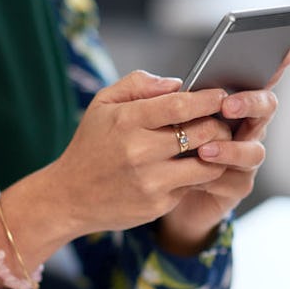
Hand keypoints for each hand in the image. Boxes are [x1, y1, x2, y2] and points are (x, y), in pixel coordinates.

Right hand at [44, 70, 231, 233]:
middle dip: (218, 124)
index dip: (208, 99)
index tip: (220, 96)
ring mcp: (150, 181)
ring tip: (211, 145)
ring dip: (216, 153)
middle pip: (202, 133)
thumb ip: (138, 84)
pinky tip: (191, 167)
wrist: (68, 197)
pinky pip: (192, 186)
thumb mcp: (102, 104)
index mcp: (127, 120)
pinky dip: (197, 175)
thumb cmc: (91, 144)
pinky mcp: (157, 205)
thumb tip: (177, 83)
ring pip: (207, 164)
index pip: (180, 105)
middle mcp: (139, 151)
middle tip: (221, 120)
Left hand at [158, 46, 289, 254]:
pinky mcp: (235, 187)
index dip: (275, 65)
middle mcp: (243, 128)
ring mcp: (243, 159)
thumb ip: (157, 94)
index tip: (288, 49)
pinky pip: (235, 181)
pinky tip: (197, 178)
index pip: (255, 79)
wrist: (151, 191)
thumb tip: (174, 84)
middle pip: (265, 109)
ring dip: (231, 149)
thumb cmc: (155, 145)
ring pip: (254, 150)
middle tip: (227, 104)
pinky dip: (217, 177)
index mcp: (227, 104)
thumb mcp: (149, 115)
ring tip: (203, 150)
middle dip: (251, 103)